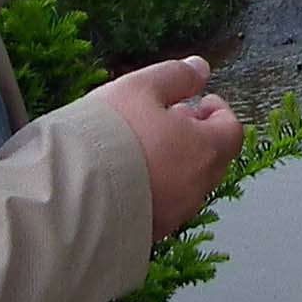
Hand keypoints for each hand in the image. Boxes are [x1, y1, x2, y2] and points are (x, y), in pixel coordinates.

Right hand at [95, 56, 242, 242]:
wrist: (70, 193)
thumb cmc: (110, 134)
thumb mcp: (140, 88)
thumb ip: (176, 76)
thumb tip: (200, 68)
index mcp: (204, 151)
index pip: (231, 131)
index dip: (218, 113)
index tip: (200, 102)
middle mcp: (197, 188)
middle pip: (213, 159)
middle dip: (198, 137)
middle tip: (171, 121)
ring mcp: (174, 215)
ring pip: (188, 185)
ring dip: (177, 164)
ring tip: (145, 147)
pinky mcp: (149, 233)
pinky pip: (163, 206)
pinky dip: (155, 189)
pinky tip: (127, 176)